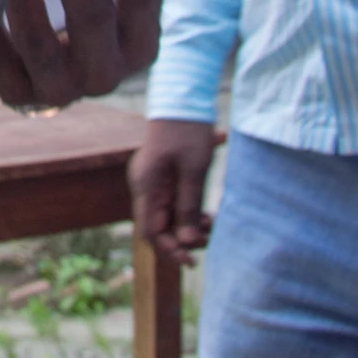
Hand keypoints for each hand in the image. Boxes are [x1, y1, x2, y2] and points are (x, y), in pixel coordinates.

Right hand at [127, 118, 217, 265]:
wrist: (183, 98)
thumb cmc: (189, 130)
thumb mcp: (194, 169)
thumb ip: (189, 205)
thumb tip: (186, 241)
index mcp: (147, 186)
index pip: (151, 231)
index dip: (170, 249)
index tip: (192, 260)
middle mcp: (145, 187)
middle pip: (158, 226)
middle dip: (182, 239)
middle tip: (209, 239)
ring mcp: (153, 182)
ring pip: (167, 216)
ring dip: (187, 227)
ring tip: (211, 226)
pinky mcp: (163, 177)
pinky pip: (172, 203)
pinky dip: (188, 213)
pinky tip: (206, 215)